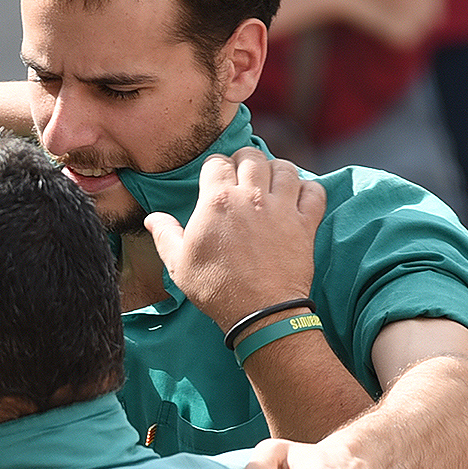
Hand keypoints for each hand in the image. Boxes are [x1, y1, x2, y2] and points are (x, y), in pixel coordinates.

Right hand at [143, 147, 324, 330]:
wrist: (260, 312)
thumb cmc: (216, 288)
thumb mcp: (179, 264)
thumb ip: (166, 235)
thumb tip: (153, 219)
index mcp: (217, 201)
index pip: (217, 162)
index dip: (214, 167)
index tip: (214, 178)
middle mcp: (251, 197)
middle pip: (252, 156)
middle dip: (244, 160)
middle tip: (242, 175)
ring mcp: (281, 208)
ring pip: (284, 168)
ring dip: (276, 170)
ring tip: (269, 182)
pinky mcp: (305, 223)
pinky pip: (314, 190)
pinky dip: (307, 188)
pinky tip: (297, 197)